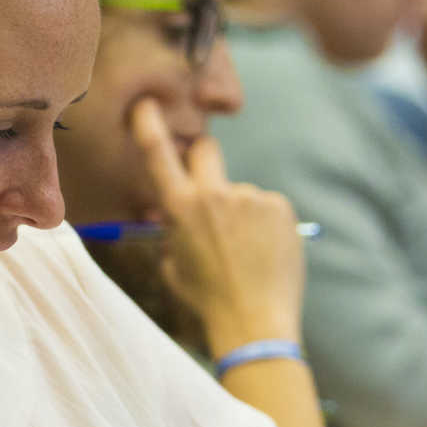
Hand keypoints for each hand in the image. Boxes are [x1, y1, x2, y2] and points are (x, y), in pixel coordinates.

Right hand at [130, 99, 305, 356]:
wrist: (254, 321)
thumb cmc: (207, 299)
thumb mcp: (174, 266)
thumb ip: (174, 232)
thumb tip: (179, 216)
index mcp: (181, 209)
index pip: (158, 154)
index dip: (149, 125)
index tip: (146, 105)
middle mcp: (215, 195)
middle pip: (207, 150)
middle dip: (203, 159)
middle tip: (209, 187)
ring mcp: (251, 197)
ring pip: (240, 193)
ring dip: (241, 213)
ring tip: (246, 254)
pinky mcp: (279, 206)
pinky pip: (266, 207)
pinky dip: (265, 225)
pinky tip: (265, 254)